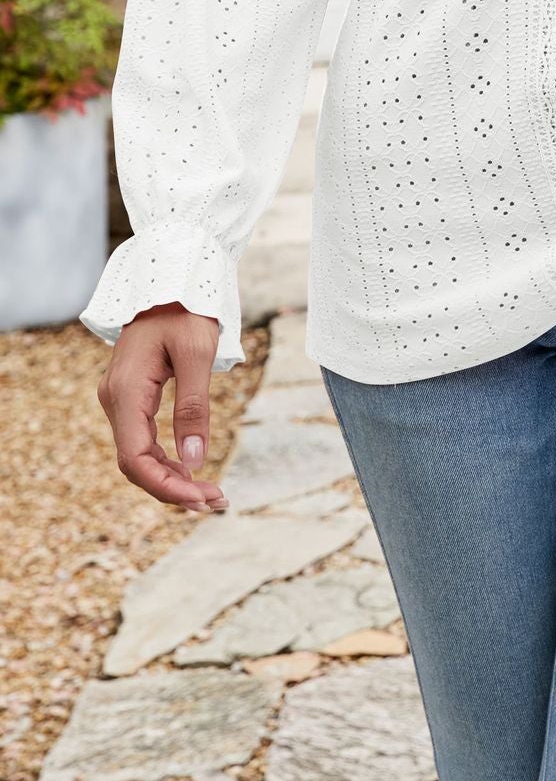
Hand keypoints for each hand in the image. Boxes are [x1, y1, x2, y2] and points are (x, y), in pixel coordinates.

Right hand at [96, 301, 229, 514]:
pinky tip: (191, 468)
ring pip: (138, 454)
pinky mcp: (130, 396)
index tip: (203, 498)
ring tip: (210, 492)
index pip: (137, 459)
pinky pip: (142, 438)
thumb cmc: (186, 309)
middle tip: (216, 501)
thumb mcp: (198, 354)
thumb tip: (195, 460)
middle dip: (173, 488)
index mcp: (126, 392)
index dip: (168, 486)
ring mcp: (120, 399)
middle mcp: (115, 400)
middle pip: (135, 463)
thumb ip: (194, 407)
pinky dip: (165, 458)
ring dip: (170, 477)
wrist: (169, 278)